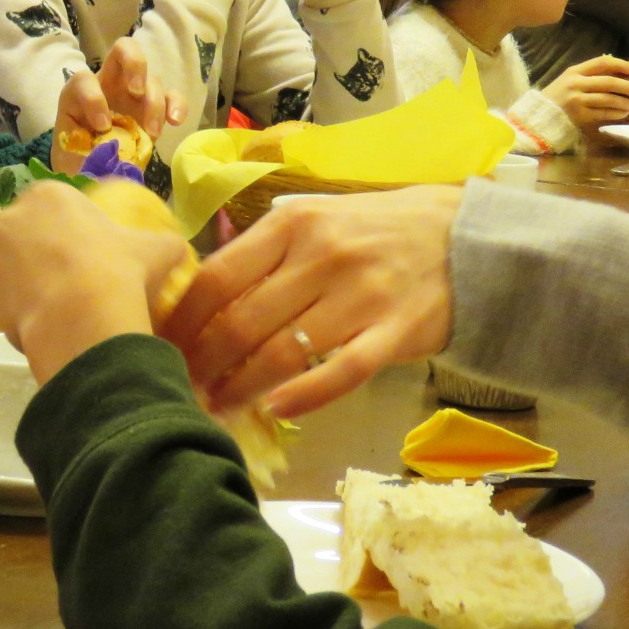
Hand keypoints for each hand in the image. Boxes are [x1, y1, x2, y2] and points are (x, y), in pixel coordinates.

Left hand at [0, 182, 189, 384]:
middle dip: (44, 251)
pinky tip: (50, 323)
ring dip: (30, 280)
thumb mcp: (158, 249)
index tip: (89, 249)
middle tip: (74, 276)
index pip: (54, 204)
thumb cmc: (120, 269)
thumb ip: (166, 243)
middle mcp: (10, 218)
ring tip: (62, 304)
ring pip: (13, 267)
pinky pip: (8, 300)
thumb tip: (178, 249)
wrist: (83, 318)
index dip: (72, 227)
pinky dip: (25, 310)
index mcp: (47, 194)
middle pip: (27, 232)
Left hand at [50, 38, 185, 170]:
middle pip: (124, 48)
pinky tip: (174, 121)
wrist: (90, 166)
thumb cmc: (76, 152)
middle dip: (134, 64)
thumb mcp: (68, 146)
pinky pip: (173, 97)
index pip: (84, 79)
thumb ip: (79, 142)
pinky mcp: (155, 108)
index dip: (93, 98)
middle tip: (136, 92)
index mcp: (82, 90)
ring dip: (155, 102)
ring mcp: (135, 93)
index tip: (101, 127)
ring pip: (153, 79)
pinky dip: (177, 106)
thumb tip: (103, 143)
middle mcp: (110, 83)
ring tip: (151, 132)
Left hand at [160, 185, 462, 416]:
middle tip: (179, 389)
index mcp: (293, 225)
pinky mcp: (394, 333)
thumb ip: (265, 250)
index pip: (217, 277)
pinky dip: (304, 397)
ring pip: (283, 352)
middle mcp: (322, 257)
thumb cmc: (378, 229)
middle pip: (241, 322)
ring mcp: (360, 296)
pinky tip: (276, 411)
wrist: (468, 237)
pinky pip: (341, 373)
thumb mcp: (317, 217)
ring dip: (241, 388)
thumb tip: (200, 291)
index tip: (160, 347)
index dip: (182, 320)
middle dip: (202, 364)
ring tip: (216, 407)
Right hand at [544, 55, 628, 133]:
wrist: (539, 116)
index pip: (602, 62)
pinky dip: (615, 113)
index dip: (620, 64)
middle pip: (609, 82)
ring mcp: (577, 101)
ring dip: (624, 102)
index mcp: (575, 72)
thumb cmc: (558, 96)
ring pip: (608, 99)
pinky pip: (603, 113)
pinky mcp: (579, 116)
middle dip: (627, 86)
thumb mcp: (569, 79)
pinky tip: (622, 114)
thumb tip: (619, 72)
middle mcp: (575, 84)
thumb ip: (589, 75)